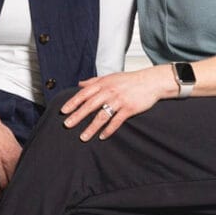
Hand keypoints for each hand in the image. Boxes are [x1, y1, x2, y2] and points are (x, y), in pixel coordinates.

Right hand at [0, 109, 22, 192]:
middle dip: (17, 188)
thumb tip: (26, 163)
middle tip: (21, 195)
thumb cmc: (2, 133)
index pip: (23, 172)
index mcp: (16, 155)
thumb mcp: (15, 142)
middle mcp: (6, 161)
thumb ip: (20, 154)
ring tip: (11, 196)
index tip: (28, 187)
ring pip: (3, 183)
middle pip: (13, 180)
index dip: (25, 181)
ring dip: (7, 191)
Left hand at [60, 66, 175, 140]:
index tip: (64, 111)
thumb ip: (94, 81)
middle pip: (90, 105)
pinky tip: (102, 136)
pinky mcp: (129, 108)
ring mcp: (119, 100)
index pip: (84, 94)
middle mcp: (109, 91)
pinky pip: (116, 121)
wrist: (151, 81)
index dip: (73, 102)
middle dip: (77, 116)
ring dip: (91, 127)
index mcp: (103, 84)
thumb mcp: (110, 77)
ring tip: (83, 137)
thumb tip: (80, 84)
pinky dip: (109, 130)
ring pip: (102, 115)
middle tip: (67, 125)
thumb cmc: (129, 80)